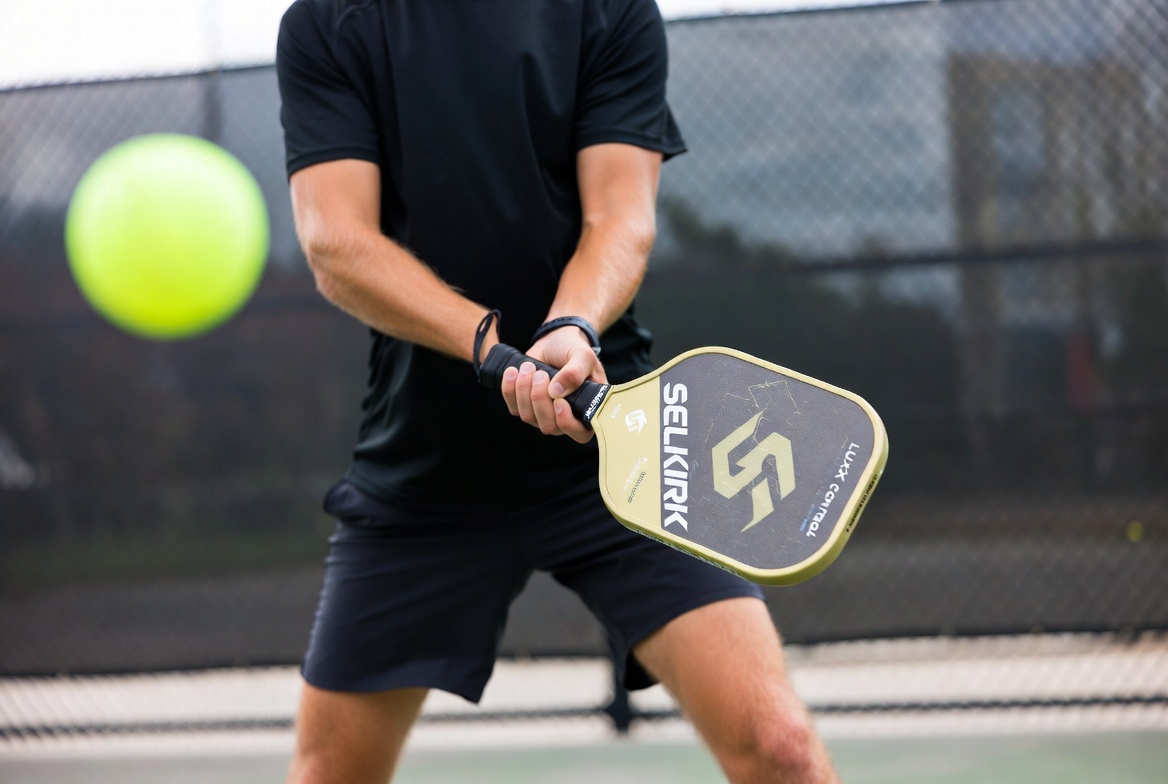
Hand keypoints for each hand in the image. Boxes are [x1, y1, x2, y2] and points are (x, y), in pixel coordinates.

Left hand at [499, 326, 604, 443]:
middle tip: (541, 374)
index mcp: (587, 409)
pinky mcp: (525, 406)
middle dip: (540, 399)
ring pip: (528, 417)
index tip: (558, 402)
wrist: (554, 341)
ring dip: (524, 390)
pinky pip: (513, 407)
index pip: (579, 433)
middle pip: (549, 426)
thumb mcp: (582, 356)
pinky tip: (514, 372)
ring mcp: (543, 414)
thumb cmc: (574, 350)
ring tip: (529, 367)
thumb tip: (557, 392)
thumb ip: (575, 372)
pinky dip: (510, 389)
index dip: (567, 423)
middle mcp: (565, 417)